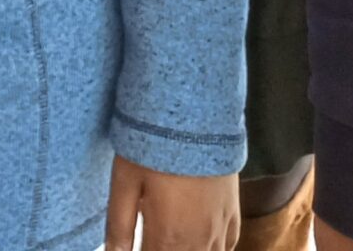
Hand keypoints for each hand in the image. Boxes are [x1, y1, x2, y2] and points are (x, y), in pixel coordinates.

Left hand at [108, 157, 239, 250]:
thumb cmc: (156, 145)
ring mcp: (220, 228)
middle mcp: (198, 240)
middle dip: (162, 249)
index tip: (135, 244)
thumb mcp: (125, 181)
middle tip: (150, 236)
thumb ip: (118, 225)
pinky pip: (228, 246)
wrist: (199, 115)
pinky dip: (213, 249)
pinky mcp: (234, 212)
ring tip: (171, 239)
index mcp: (168, 236)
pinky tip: (200, 243)